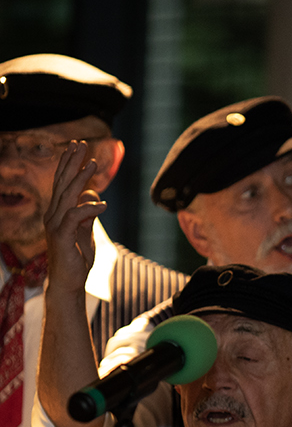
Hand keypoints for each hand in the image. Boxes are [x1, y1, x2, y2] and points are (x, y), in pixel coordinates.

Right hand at [43, 141, 104, 297]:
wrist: (69, 281)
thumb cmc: (77, 257)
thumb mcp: (85, 231)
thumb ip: (88, 213)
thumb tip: (93, 196)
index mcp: (58, 212)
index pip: (63, 183)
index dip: (69, 165)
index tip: (78, 148)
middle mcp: (53, 215)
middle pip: (62, 184)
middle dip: (72, 163)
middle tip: (81, 145)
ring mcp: (55, 225)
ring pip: (67, 196)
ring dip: (81, 179)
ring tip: (93, 164)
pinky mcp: (61, 236)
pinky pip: (75, 217)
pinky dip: (88, 209)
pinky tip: (103, 205)